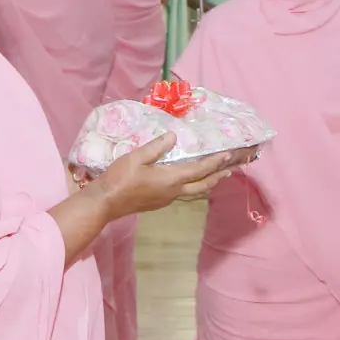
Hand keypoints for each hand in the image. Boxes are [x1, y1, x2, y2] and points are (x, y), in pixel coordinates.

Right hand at [95, 137, 252, 218]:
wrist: (106, 202)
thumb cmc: (120, 178)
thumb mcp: (136, 158)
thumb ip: (156, 147)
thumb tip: (173, 137)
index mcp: (171, 179)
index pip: (199, 170)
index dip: (215, 162)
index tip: (229, 155)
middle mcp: (174, 192)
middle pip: (203, 185)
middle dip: (219, 175)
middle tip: (233, 168)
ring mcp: (166, 199)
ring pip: (194, 191)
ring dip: (208, 182)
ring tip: (218, 175)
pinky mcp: (159, 202)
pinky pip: (183, 193)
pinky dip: (194, 185)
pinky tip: (191, 181)